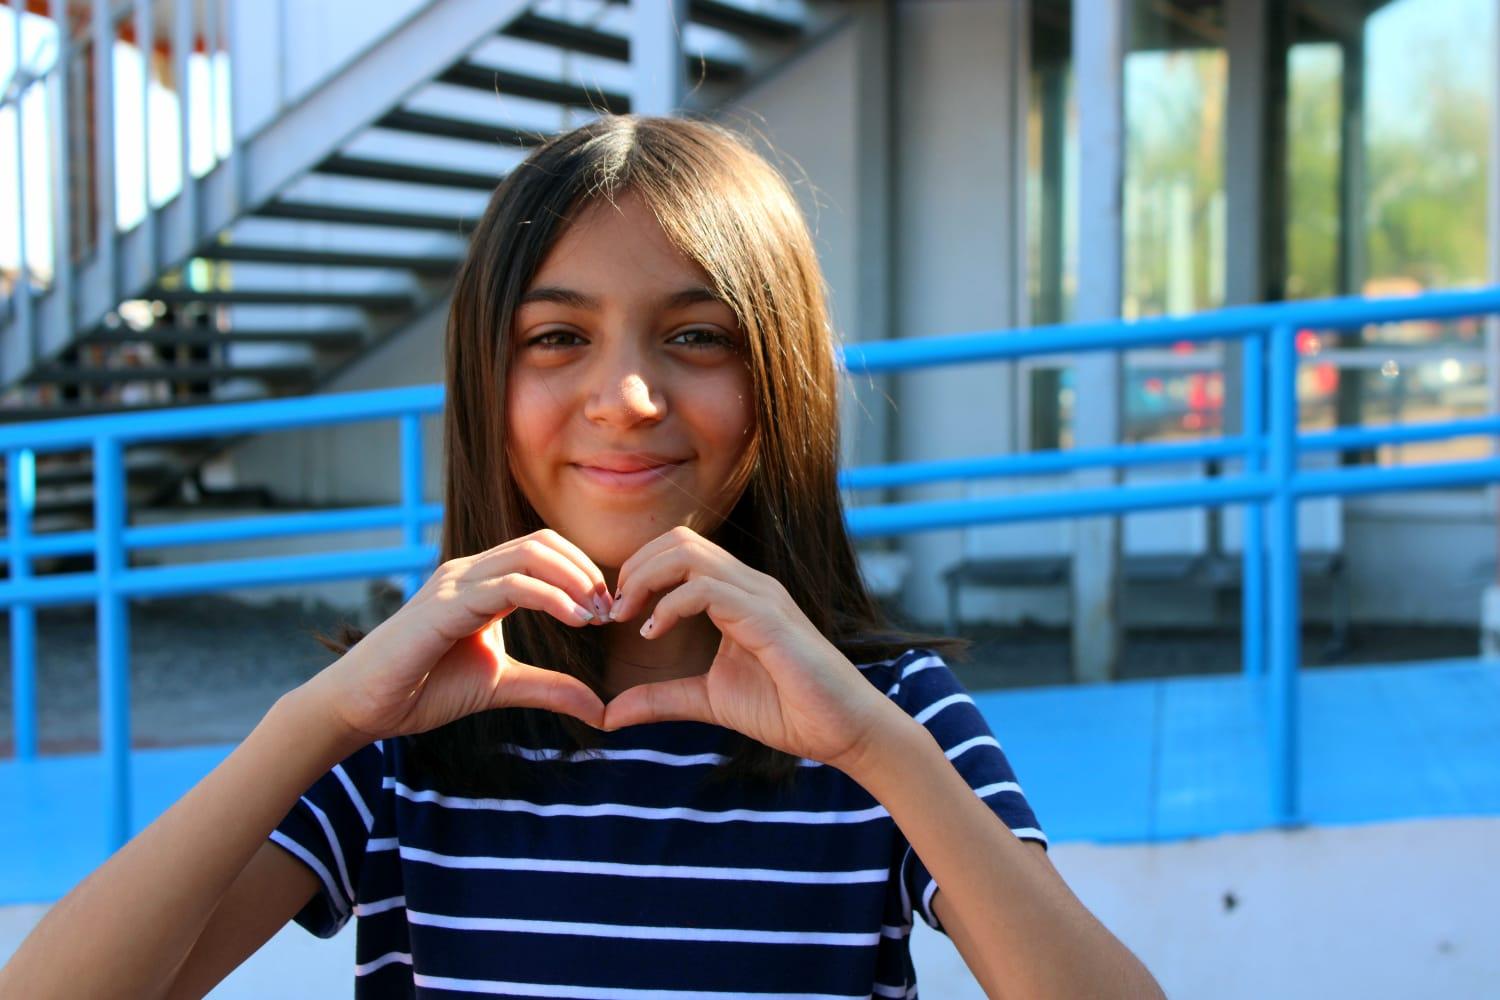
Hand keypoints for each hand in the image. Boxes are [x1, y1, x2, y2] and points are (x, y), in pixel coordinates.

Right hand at [306, 529, 614, 745]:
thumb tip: (601, 711)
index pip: (543, 550)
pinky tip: (576, 619)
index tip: (606, 612)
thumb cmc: (424, 689)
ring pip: (530, 555)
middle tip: (609, 611)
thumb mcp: (502, 686)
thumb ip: (550, 688)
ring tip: (596, 615)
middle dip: (584, 572)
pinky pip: (510, 585)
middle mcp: (469, 572)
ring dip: (574, 580)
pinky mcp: (445, 604)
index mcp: (483, 583)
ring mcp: (456, 583)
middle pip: (542, 542)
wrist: (366, 707)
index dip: (582, 573)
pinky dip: (551, 596)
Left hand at [601, 526, 898, 772]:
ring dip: (646, 580)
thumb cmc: (787, 709)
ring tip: (628, 618)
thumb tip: (609, 714)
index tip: (616, 614)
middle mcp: (748, 584)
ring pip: (688, 554)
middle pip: (678, 540)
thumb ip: (661, 699)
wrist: (841, 729)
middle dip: (635, 568)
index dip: (638, 573)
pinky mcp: (767, 618)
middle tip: (615, 611)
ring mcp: (759, 596)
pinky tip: (655, 633)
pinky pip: (707, 590)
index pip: (678, 551)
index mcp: (736, 594)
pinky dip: (670, 605)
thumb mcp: (707, 701)